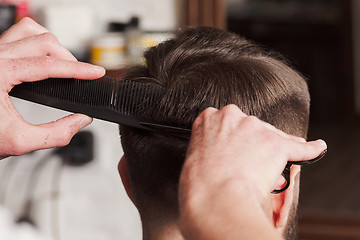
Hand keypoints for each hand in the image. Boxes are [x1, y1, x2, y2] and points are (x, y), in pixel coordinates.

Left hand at [0, 18, 104, 158]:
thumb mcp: (18, 141)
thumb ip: (56, 134)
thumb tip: (81, 120)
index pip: (48, 65)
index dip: (78, 70)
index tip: (96, 73)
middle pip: (43, 41)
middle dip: (68, 58)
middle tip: (79, 75)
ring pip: (30, 30)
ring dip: (52, 44)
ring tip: (62, 63)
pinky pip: (18, 34)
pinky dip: (37, 42)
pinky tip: (42, 57)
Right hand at [179, 105, 326, 239]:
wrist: (215, 198)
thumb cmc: (200, 185)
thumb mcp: (194, 156)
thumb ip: (210, 147)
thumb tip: (224, 156)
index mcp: (208, 118)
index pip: (227, 122)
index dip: (233, 138)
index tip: (235, 148)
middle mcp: (232, 116)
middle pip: (250, 127)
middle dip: (252, 144)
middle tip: (248, 165)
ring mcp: (255, 128)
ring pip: (271, 136)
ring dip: (271, 152)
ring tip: (265, 173)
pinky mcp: (276, 142)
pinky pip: (299, 146)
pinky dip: (309, 149)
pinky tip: (316, 147)